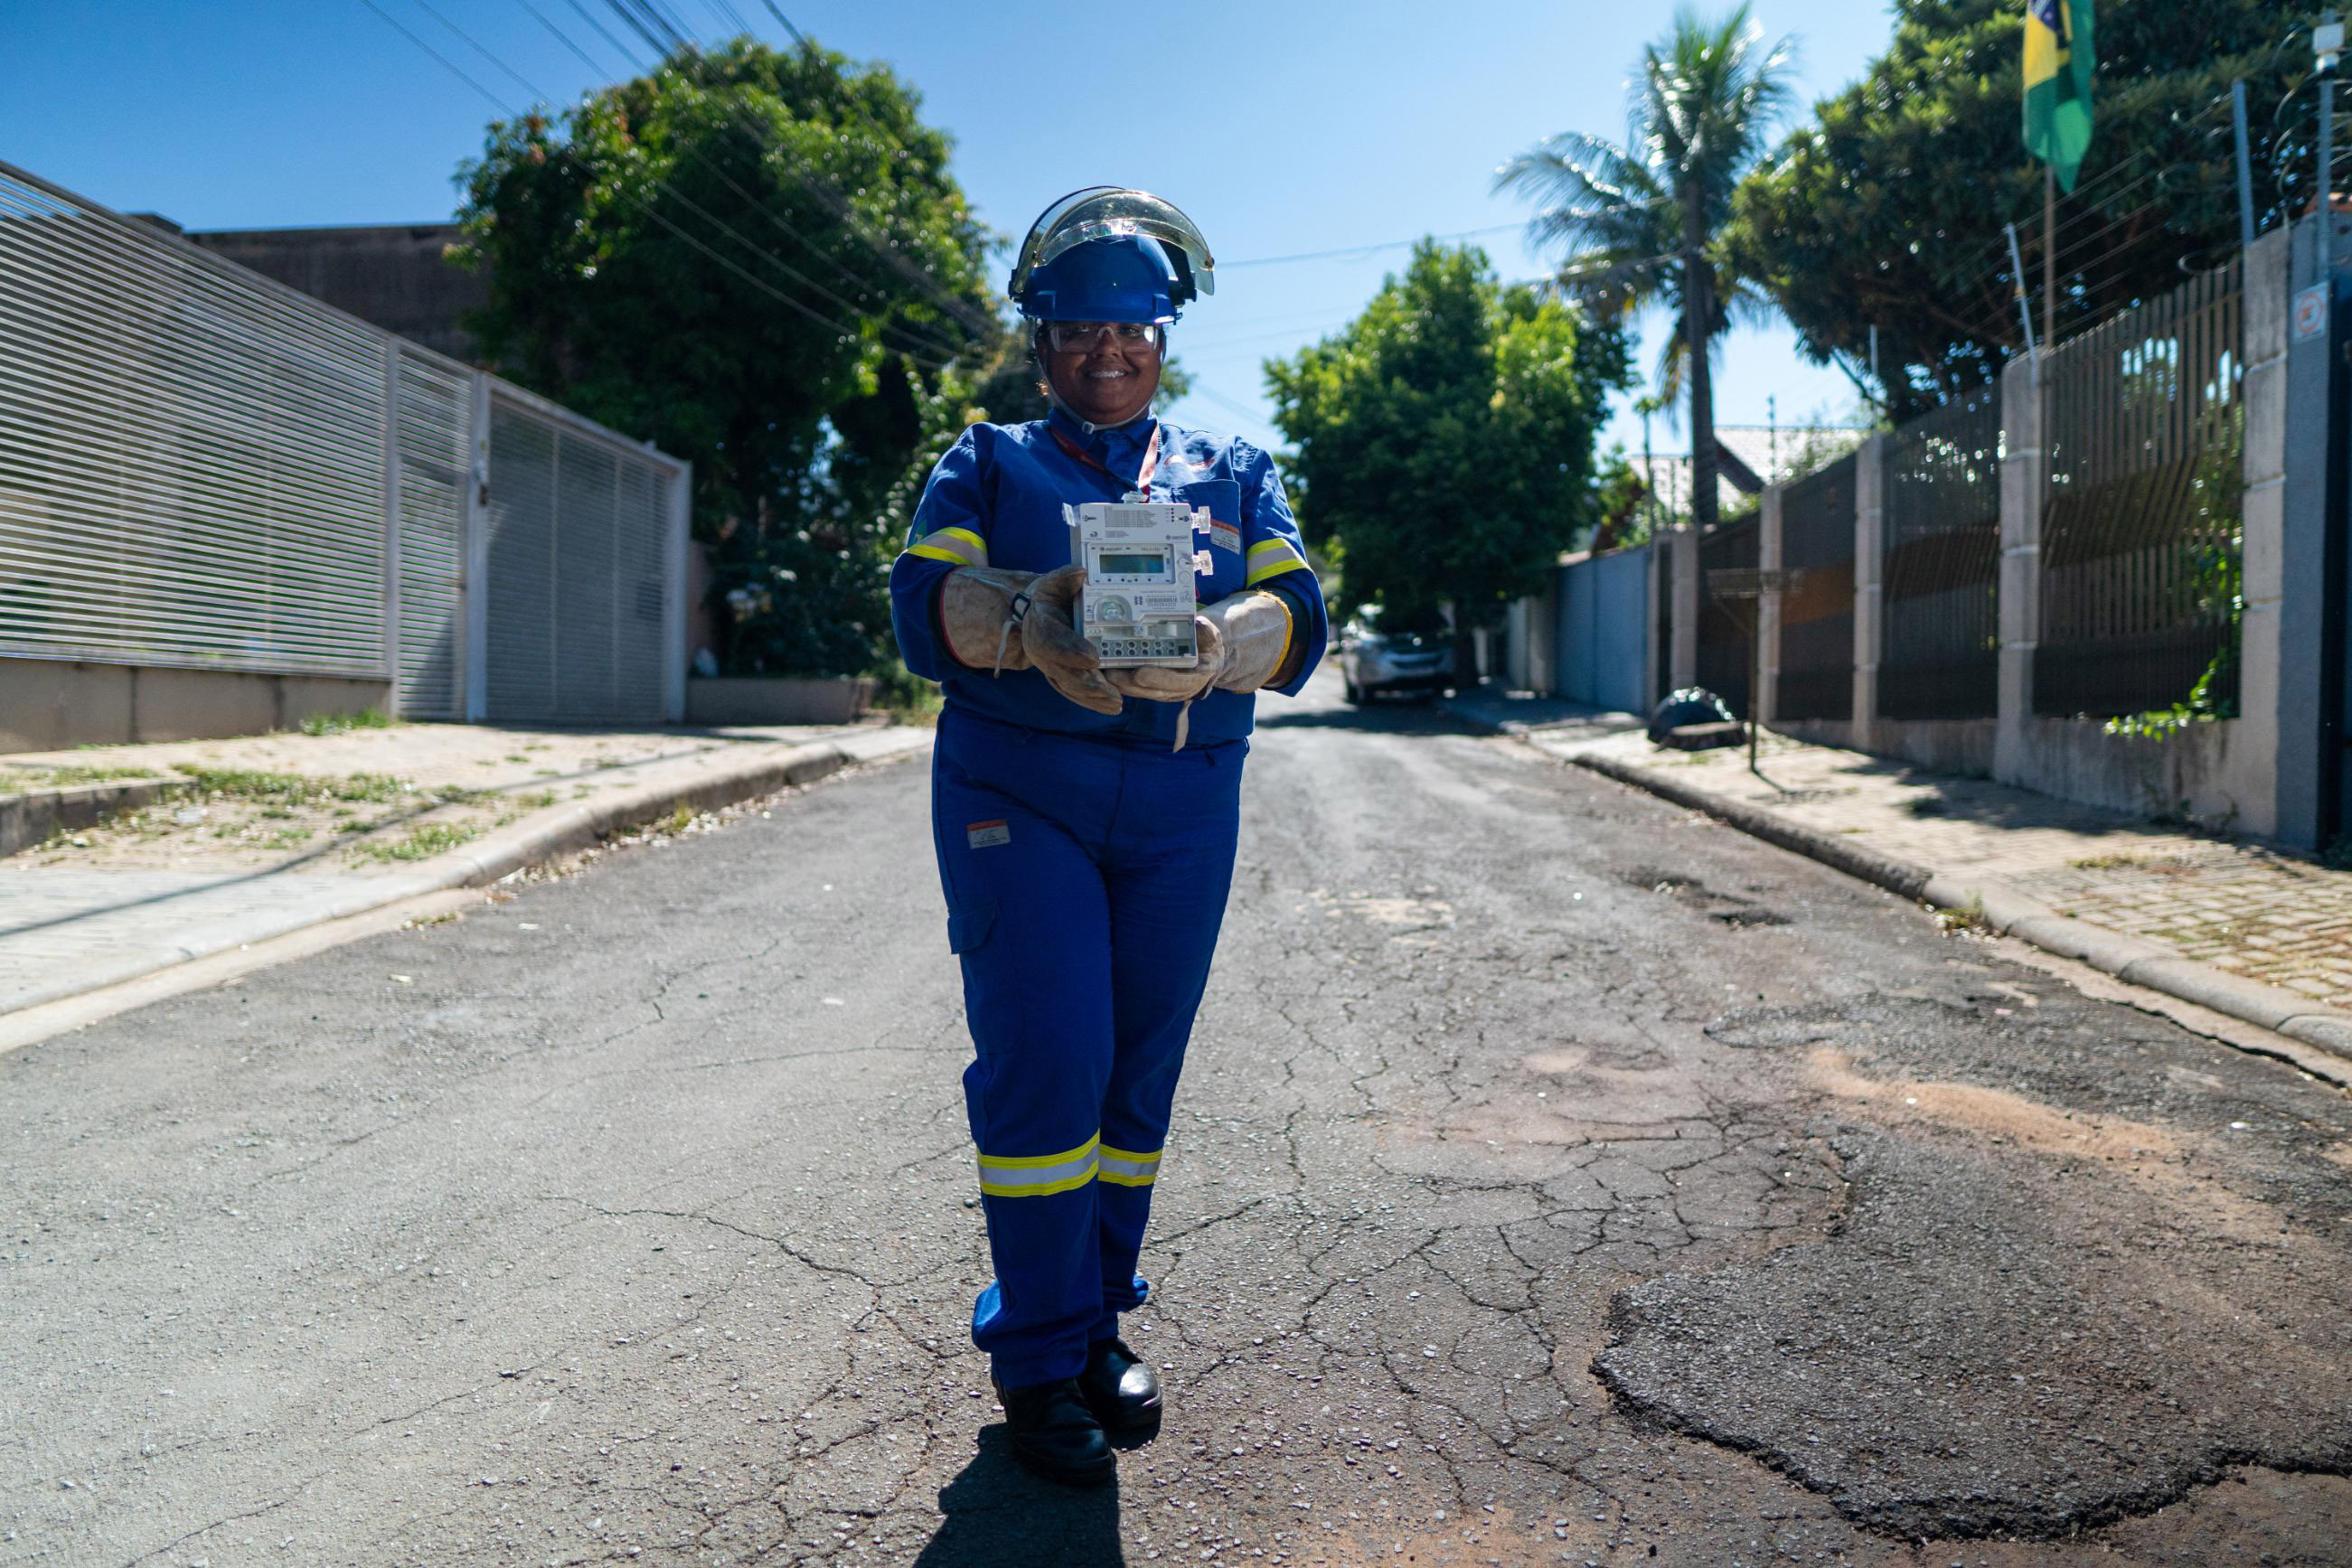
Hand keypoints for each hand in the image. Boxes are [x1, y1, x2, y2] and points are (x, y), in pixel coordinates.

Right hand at [1018, 566, 1122, 714]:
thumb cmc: (1051, 597)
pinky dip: (1092, 702)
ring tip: (1116, 703)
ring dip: (1093, 698)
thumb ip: (1065, 577)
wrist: (1038, 614)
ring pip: (1070, 688)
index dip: (1071, 650)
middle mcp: (1042, 653)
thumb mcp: (1054, 582)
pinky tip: (1111, 706)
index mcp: (1040, 628)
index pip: (1053, 642)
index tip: (1094, 657)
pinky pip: (1075, 693)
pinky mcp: (1062, 677)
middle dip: (1087, 684)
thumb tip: (1080, 572)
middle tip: (1110, 691)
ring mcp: (1051, 668)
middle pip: (1063, 673)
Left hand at [1105, 614, 1223, 702]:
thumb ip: (1206, 633)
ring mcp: (1165, 689)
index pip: (1176, 682)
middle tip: (1111, 675)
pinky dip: (1121, 681)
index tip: (1139, 673)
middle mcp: (1178, 688)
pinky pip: (1136, 687)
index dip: (1157, 679)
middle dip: (1130, 684)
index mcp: (1195, 677)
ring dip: (1121, 685)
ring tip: (1104, 674)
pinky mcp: (1153, 687)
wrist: (1205, 657)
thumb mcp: (1212, 637)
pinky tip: (1106, 671)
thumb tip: (1199, 626)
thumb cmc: (1207, 645)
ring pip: (1141, 691)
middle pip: (1152, 691)